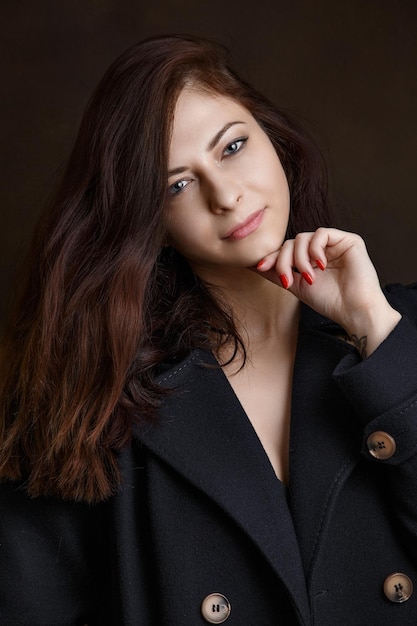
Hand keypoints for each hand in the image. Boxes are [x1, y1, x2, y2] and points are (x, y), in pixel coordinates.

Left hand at [254, 228, 401, 356]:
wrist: (353, 311)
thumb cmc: (330, 302)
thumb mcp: (296, 286)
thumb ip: (278, 273)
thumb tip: (253, 264)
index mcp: (311, 259)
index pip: (287, 250)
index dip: (272, 257)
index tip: (260, 267)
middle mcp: (322, 250)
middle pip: (292, 243)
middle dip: (284, 261)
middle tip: (287, 279)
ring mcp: (335, 244)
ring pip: (303, 238)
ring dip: (300, 258)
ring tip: (309, 277)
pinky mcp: (348, 240)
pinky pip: (321, 233)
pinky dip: (315, 249)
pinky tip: (321, 265)